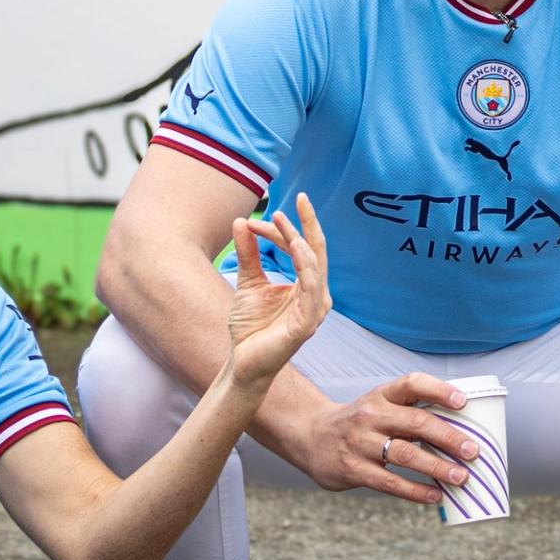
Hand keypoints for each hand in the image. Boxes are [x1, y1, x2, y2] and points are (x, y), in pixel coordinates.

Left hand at [220, 196, 332, 393]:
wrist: (242, 362)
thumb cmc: (250, 327)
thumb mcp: (248, 282)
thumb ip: (249, 254)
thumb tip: (243, 221)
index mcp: (307, 286)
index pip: (303, 248)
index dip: (285, 230)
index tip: (260, 217)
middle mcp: (316, 295)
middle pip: (317, 252)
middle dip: (310, 224)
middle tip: (300, 198)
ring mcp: (314, 310)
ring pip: (316, 267)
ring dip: (301, 241)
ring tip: (284, 221)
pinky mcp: (307, 324)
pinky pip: (312, 291)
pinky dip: (306, 268)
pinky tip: (297, 249)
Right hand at [291, 371, 481, 505]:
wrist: (310, 436)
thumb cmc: (359, 421)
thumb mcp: (378, 405)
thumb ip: (410, 412)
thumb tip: (460, 429)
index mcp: (381, 395)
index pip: (412, 384)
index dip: (439, 390)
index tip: (463, 402)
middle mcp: (371, 416)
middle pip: (416, 423)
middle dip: (448, 437)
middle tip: (473, 451)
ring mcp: (361, 443)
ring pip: (406, 455)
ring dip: (437, 467)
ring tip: (461, 476)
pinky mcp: (354, 470)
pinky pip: (391, 483)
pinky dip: (416, 490)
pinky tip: (436, 495)